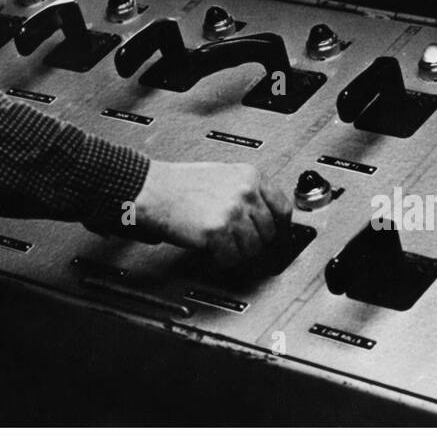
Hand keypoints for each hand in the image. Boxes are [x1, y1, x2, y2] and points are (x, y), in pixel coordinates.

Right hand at [132, 160, 290, 267]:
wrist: (154, 189)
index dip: (281, 228)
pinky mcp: (217, 231)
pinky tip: (213, 250)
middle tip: (239, 243)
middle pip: (268, 232)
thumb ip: (247, 191)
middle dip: (255, 242)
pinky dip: (223, 260)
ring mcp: (232, 212)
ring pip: (253, 248)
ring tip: (223, 245)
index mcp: (249, 176)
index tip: (279, 237)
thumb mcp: (224, 175)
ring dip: (238, 252)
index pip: (282, 208)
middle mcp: (244, 192)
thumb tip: (266, 215)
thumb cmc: (181, 183)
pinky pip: (232, 258)